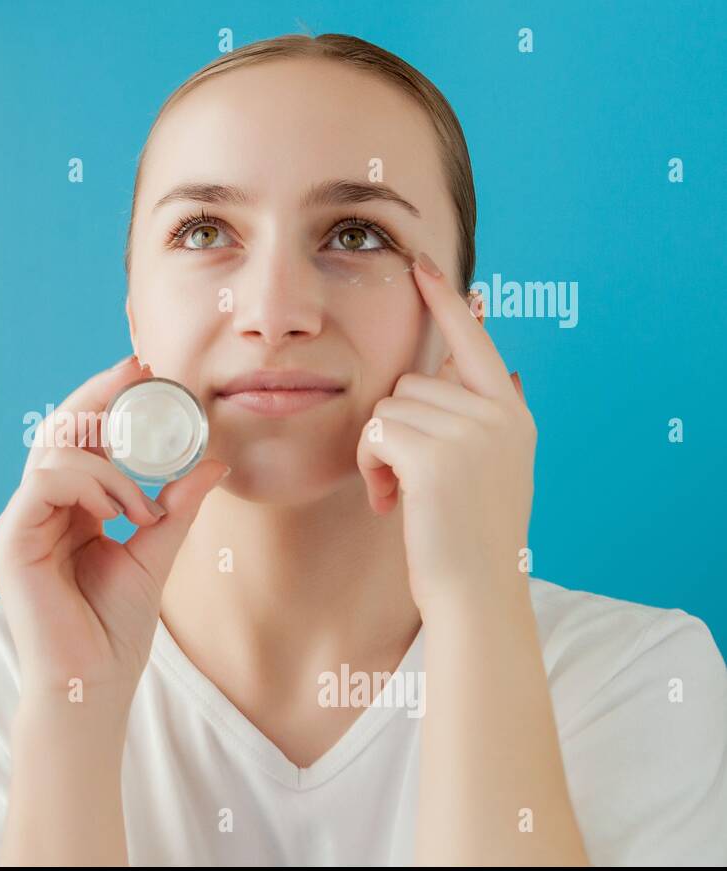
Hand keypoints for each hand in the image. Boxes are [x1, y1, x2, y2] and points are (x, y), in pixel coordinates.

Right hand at [0, 354, 229, 708]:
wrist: (93, 686)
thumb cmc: (115, 631)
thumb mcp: (155, 554)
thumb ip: (175, 508)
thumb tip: (213, 463)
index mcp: (64, 510)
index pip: (80, 439)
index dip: (108, 401)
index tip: (147, 373)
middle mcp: (36, 510)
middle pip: (58, 430)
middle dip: (99, 395)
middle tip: (140, 369)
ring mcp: (19, 523)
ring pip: (54, 451)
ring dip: (110, 464)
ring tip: (142, 504)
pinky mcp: (10, 540)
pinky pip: (46, 481)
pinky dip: (91, 484)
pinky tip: (120, 511)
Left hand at [356, 255, 534, 613]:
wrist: (476, 593)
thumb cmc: (470, 538)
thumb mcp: (491, 467)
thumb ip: (481, 415)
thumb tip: (479, 363)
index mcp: (512, 413)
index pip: (475, 342)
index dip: (446, 304)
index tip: (422, 265)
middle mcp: (498, 414)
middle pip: (413, 382)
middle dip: (395, 427)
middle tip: (407, 481)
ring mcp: (470, 432)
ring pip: (388, 406)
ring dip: (379, 451)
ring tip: (403, 495)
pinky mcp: (435, 455)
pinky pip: (375, 431)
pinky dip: (370, 466)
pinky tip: (390, 503)